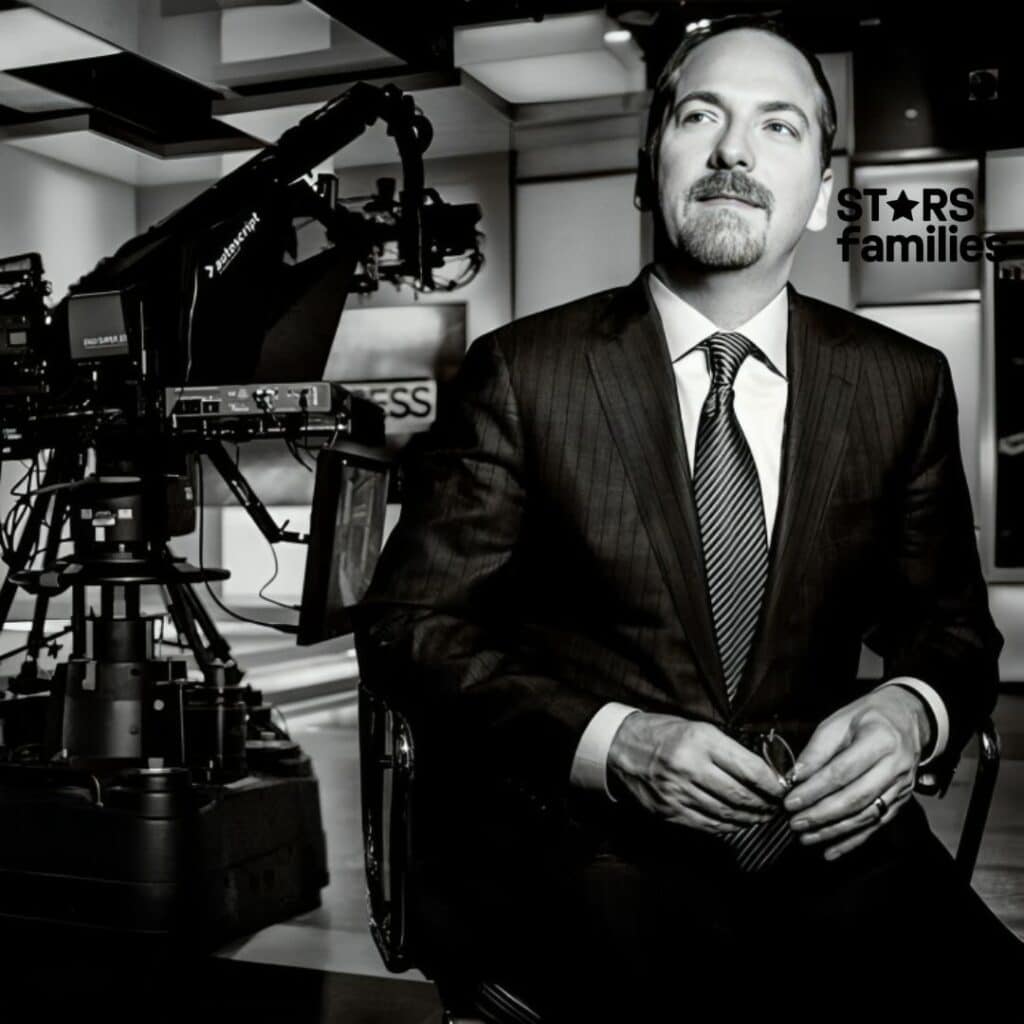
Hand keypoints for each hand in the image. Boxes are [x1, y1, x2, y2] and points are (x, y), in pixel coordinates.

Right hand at [607, 712, 787, 836]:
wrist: (620, 746)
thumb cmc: (663, 733)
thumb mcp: (697, 728)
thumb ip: (727, 749)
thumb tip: (762, 771)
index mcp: (700, 741)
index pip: (749, 769)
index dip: (772, 784)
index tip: (784, 789)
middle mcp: (689, 767)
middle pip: (740, 795)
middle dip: (765, 804)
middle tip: (777, 807)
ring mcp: (677, 791)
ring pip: (726, 813)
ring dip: (750, 818)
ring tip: (761, 816)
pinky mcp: (669, 810)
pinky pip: (707, 823)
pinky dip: (727, 825)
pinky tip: (737, 822)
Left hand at [783, 687, 932, 860]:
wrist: (907, 719)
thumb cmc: (867, 718)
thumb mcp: (839, 722)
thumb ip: (817, 750)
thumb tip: (795, 777)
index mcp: (879, 740)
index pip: (842, 771)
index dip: (814, 789)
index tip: (790, 801)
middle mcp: (895, 767)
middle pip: (855, 798)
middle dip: (821, 814)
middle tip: (794, 823)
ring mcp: (901, 788)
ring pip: (866, 816)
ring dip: (833, 831)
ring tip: (806, 837)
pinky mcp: (901, 802)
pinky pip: (876, 825)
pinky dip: (852, 841)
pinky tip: (831, 851)